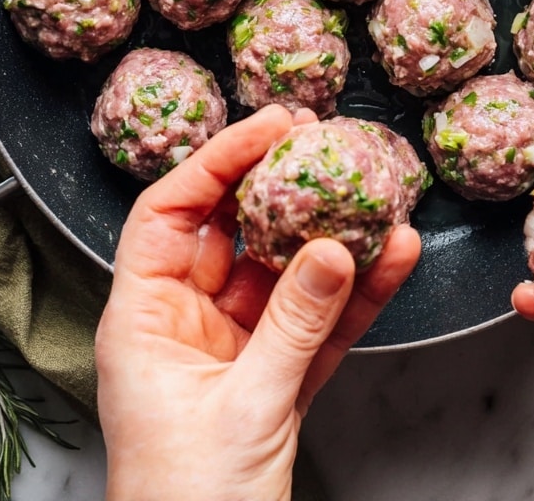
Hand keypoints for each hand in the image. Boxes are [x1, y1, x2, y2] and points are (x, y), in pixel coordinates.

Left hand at [95, 105, 420, 500]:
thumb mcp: (245, 407)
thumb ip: (294, 326)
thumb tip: (331, 251)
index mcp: (142, 320)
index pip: (171, 213)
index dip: (217, 161)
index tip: (268, 127)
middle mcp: (184, 324)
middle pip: (230, 232)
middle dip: (276, 184)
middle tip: (317, 139)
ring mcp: (233, 350)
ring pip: (283, 274)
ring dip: (328, 239)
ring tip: (368, 192)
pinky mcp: (275, 379)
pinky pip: (317, 323)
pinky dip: (354, 295)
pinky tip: (390, 260)